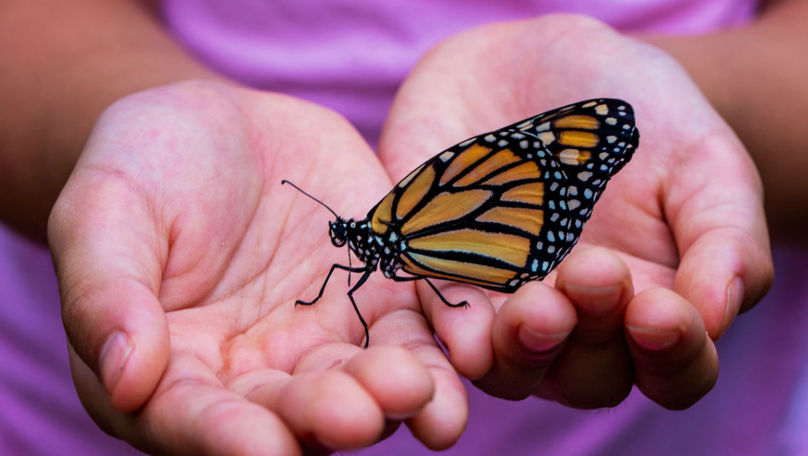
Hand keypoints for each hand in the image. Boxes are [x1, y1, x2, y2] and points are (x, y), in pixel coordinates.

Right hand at [49, 81, 465, 453]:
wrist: (220, 126)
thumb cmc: (143, 167)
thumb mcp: (104, 212)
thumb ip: (107, 293)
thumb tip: (124, 378)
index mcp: (175, 372)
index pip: (195, 421)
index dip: (226, 438)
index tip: (262, 448)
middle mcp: (256, 374)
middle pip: (292, 414)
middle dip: (325, 418)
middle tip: (356, 414)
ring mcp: (325, 340)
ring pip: (363, 384)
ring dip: (393, 397)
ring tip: (417, 391)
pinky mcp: (380, 299)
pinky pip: (415, 331)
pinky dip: (441, 348)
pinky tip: (465, 354)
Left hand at [379, 15, 772, 408]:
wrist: (541, 62)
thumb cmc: (639, 117)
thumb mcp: (703, 162)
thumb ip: (724, 238)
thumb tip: (715, 315)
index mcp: (650, 307)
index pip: (672, 368)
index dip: (673, 355)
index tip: (661, 310)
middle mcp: (576, 323)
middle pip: (587, 378)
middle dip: (591, 338)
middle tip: (592, 272)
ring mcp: (504, 307)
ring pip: (510, 368)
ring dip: (522, 350)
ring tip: (535, 307)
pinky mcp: (439, 277)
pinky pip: (439, 321)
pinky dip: (452, 330)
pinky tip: (465, 330)